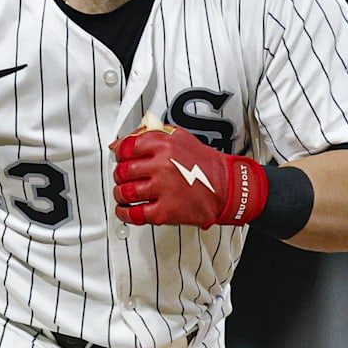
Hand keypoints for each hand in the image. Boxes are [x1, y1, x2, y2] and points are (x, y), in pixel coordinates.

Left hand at [110, 114, 266, 228]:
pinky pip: (134, 213)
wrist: (227, 187)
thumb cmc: (204, 164)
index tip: (120, 158)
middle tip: (124, 177)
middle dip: (120, 175)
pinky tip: (126, 210)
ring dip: (120, 194)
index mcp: (164, 145)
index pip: (126, 147)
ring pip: (125, 192)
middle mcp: (162, 166)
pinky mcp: (165, 211)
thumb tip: (120, 143)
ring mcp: (163, 189)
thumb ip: (150, 134)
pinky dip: (124, 213)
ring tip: (124, 193)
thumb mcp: (179, 137)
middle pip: (123, 171)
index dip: (120, 154)